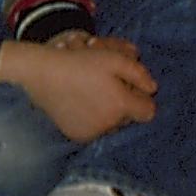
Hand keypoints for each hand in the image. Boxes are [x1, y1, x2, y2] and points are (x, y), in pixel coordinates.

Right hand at [0, 33, 157, 142]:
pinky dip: (92, 120)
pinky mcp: (77, 136)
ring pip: (112, 125)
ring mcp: (93, 132)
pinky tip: (81, 103)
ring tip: (93, 94)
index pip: (148, 111)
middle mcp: (110, 124)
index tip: (129, 87)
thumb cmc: (79, 63)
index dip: (142, 98)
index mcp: (122, 105)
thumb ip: (139, 73)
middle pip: (129, 118)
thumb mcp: (114, 59)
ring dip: (109, 113)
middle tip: (108, 86)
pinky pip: (94, 130)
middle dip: (124, 104)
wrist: (41, 74)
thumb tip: (153, 88)